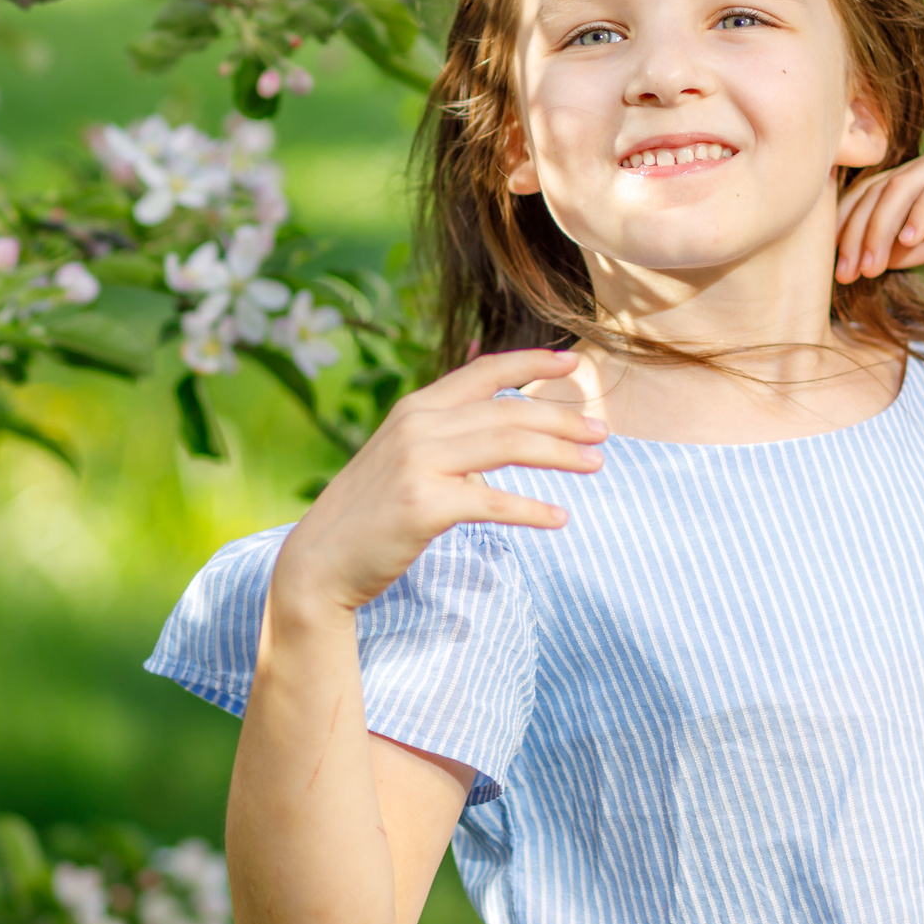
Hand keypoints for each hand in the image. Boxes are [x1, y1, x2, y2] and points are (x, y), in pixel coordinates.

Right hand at [273, 350, 606, 615]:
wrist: (320, 561)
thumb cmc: (371, 514)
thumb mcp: (402, 458)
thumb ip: (446, 436)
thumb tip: (503, 429)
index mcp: (415, 409)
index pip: (483, 372)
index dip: (532, 363)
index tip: (574, 363)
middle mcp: (417, 425)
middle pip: (507, 411)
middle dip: (562, 417)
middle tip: (602, 431)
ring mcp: (418, 462)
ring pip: (507, 445)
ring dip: (559, 453)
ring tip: (595, 463)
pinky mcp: (423, 504)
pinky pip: (492, 501)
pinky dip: (532, 509)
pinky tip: (560, 518)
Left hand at [834, 138, 923, 281]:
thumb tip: (887, 259)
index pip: (875, 196)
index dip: (852, 231)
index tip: (843, 273)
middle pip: (879, 190)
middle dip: (856, 234)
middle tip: (845, 275)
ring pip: (903, 187)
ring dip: (881, 228)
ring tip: (871, 266)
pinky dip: (921, 211)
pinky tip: (909, 241)